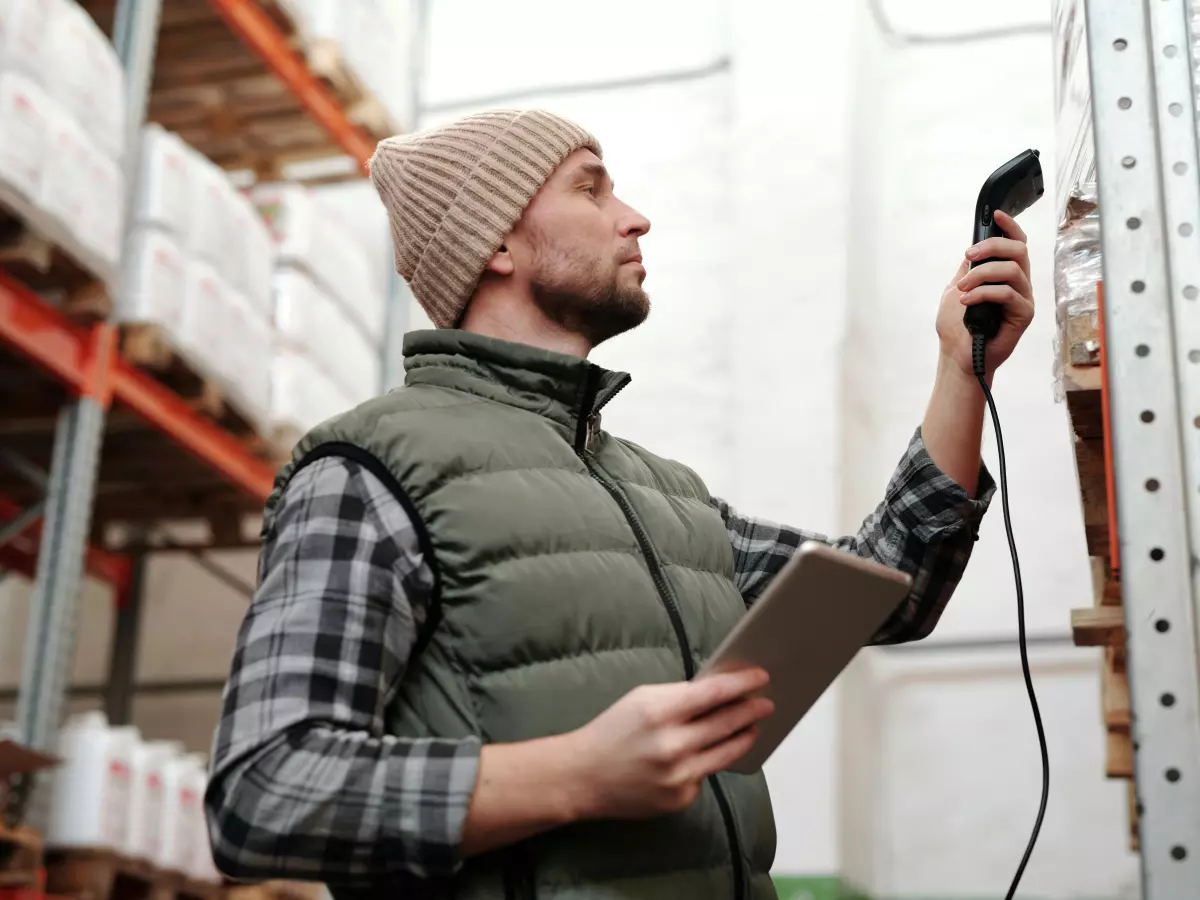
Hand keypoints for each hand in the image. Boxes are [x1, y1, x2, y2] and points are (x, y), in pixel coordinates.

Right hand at [567, 668, 772, 819]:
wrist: (583, 776)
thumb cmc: (612, 731)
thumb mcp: (641, 700)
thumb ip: (679, 697)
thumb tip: (719, 693)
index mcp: (659, 711)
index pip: (713, 694)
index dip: (742, 684)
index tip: (760, 677)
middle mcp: (671, 745)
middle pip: (727, 723)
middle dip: (751, 710)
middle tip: (766, 703)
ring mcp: (677, 775)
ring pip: (726, 753)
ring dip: (743, 737)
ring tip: (753, 727)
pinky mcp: (679, 798)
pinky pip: (704, 775)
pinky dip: (707, 763)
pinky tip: (704, 755)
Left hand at [935, 209, 1034, 380]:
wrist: (957, 356)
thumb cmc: (957, 326)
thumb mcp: (957, 288)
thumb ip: (969, 269)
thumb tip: (975, 247)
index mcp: (1004, 275)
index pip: (1016, 244)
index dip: (1010, 227)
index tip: (996, 215)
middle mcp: (1019, 283)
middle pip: (1018, 250)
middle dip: (992, 247)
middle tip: (969, 257)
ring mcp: (1023, 298)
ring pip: (1012, 270)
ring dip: (982, 274)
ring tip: (962, 288)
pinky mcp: (1023, 315)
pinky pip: (1008, 293)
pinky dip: (983, 293)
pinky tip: (968, 301)